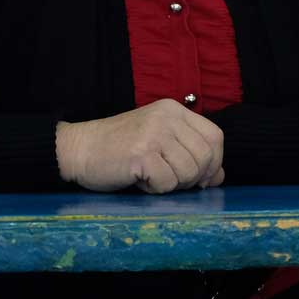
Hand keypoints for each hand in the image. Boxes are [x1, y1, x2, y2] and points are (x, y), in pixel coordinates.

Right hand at [55, 100, 226, 193]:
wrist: (79, 149)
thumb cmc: (119, 148)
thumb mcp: (159, 142)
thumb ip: (190, 154)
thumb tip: (219, 177)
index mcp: (173, 109)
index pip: (215, 137)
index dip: (214, 162)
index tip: (201, 177)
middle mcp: (166, 117)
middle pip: (206, 157)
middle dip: (193, 178)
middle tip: (169, 179)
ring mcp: (154, 133)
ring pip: (189, 172)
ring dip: (172, 184)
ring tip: (150, 176)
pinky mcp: (141, 153)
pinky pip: (167, 183)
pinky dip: (154, 189)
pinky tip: (138, 179)